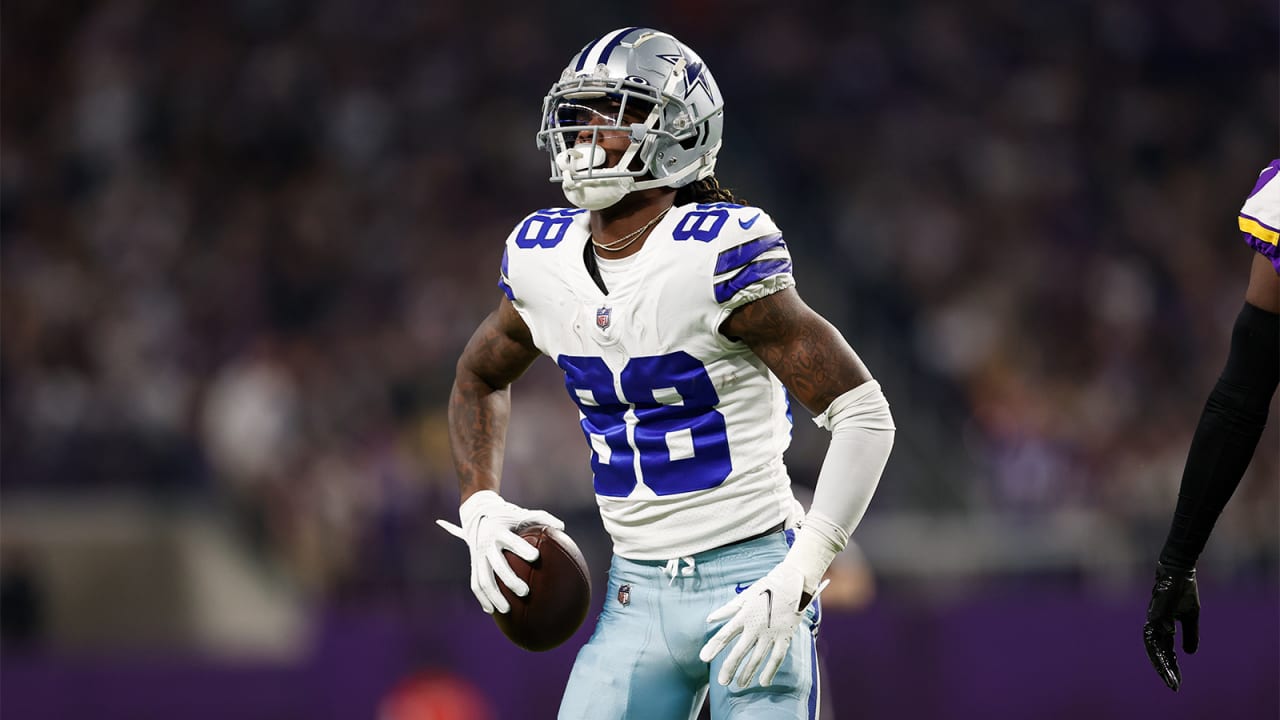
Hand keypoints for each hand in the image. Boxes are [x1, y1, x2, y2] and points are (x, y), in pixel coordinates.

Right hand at [436, 490, 563, 613]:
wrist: (477, 514)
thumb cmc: (507, 516)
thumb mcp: (522, 514)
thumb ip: (542, 519)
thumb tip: (562, 528)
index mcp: (500, 531)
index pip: (511, 540)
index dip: (521, 548)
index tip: (535, 557)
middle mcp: (487, 545)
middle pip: (497, 565)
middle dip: (510, 580)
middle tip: (525, 593)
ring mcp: (478, 556)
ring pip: (484, 580)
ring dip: (494, 596)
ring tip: (507, 610)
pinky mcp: (474, 564)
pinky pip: (476, 584)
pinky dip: (483, 598)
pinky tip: (491, 611)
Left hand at [699, 560, 826, 687]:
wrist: (794, 582)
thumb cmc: (767, 587)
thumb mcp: (745, 595)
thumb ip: (727, 609)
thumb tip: (709, 619)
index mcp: (744, 615)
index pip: (724, 634)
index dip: (714, 647)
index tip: (703, 658)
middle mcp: (756, 626)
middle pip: (739, 651)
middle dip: (729, 667)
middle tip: (722, 681)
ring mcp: (771, 633)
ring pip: (757, 658)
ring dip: (747, 673)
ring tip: (739, 685)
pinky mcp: (785, 636)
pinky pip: (777, 657)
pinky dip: (770, 671)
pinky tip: (764, 682)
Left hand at [1143, 563, 1199, 691]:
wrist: (1179, 571)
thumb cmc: (1184, 592)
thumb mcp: (1191, 616)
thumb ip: (1190, 634)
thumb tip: (1190, 654)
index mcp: (1163, 627)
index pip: (1166, 652)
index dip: (1171, 667)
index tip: (1177, 683)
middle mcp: (1156, 625)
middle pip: (1157, 652)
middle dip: (1164, 669)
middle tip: (1173, 685)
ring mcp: (1154, 618)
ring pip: (1154, 645)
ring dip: (1161, 661)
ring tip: (1170, 676)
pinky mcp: (1155, 611)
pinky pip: (1155, 630)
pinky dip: (1160, 641)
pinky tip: (1167, 653)